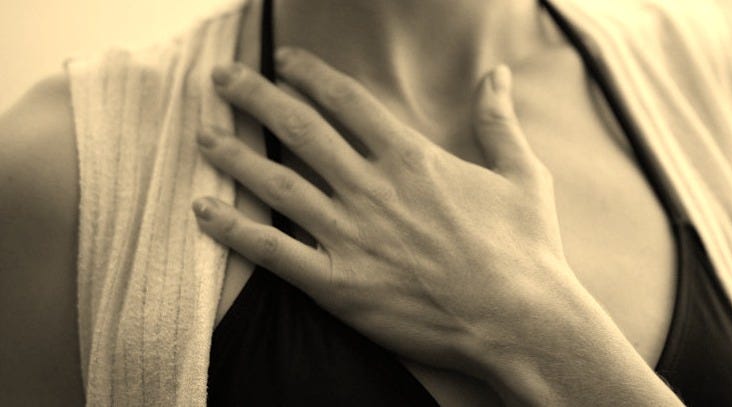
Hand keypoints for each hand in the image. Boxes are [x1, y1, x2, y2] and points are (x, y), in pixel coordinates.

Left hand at [194, 48, 571, 373]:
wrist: (520, 320)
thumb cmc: (526, 250)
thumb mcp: (523, 174)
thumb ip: (499, 120)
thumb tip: (499, 74)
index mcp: (412, 159)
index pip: (346, 101)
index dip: (309, 74)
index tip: (283, 59)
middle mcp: (373, 189)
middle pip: (300, 129)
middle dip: (256, 97)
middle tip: (222, 79)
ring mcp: (352, 236)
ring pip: (277, 184)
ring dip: (234, 155)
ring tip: (203, 134)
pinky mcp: (339, 284)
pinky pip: (273, 252)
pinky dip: (234, 229)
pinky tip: (203, 209)